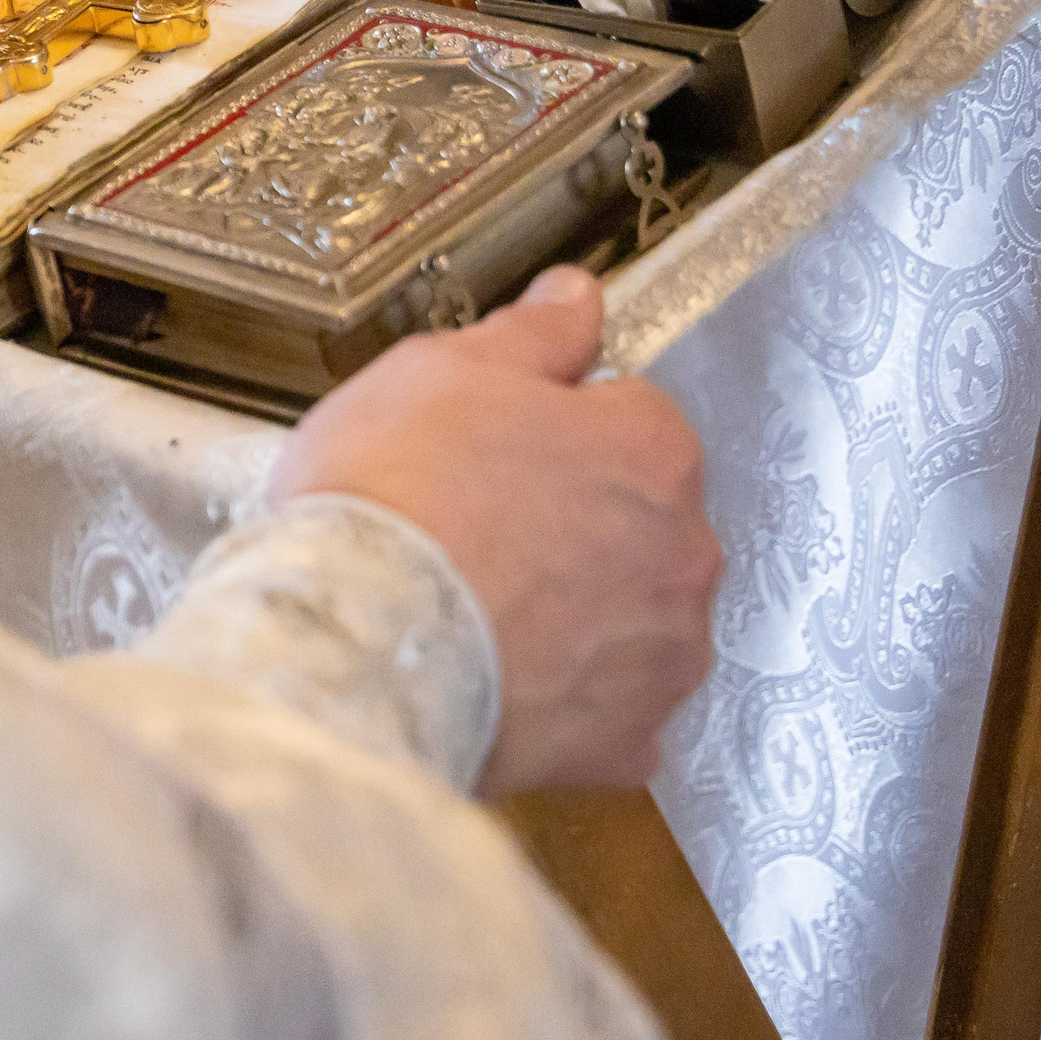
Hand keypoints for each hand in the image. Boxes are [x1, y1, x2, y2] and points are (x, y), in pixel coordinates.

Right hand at [267, 266, 719, 793]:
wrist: (354, 643)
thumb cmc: (394, 492)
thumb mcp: (439, 370)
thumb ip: (532, 334)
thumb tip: (579, 293)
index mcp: (653, 449)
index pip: (630, 416)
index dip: (552, 429)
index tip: (487, 449)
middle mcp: (685, 552)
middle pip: (640, 521)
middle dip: (575, 522)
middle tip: (472, 529)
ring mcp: (663, 657)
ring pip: (631, 617)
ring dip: (578, 612)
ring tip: (476, 612)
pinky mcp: (626, 745)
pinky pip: (610, 713)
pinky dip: (567, 701)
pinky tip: (497, 683)